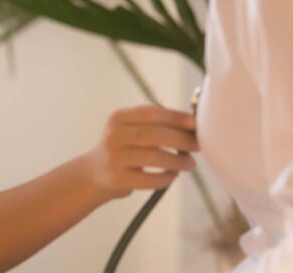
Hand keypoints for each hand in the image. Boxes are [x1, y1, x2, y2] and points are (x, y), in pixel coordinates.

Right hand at [83, 104, 198, 199]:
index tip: (196, 123)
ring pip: (153, 157)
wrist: (94, 173)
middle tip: (198, 145)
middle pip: (154, 134)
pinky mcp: (117, 179)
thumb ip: (155, 124)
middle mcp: (113, 135)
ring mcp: (113, 158)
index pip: (151, 112)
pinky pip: (149, 179)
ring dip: (177, 161)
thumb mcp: (129, 129)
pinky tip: (173, 175)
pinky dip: (166, 178)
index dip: (176, 117)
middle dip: (181, 139)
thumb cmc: (124, 148)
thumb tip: (193, 124)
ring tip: (190, 163)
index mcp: (118, 117)